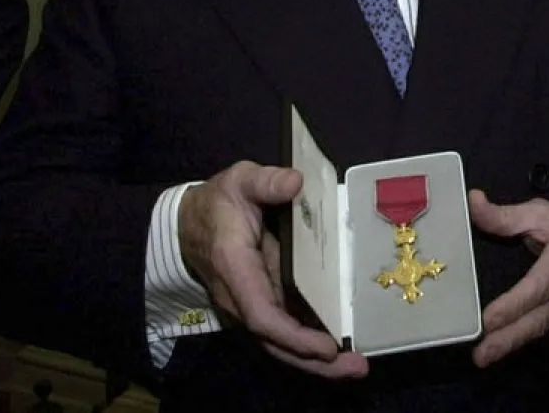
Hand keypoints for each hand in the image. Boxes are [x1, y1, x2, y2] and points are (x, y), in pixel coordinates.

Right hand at [179, 161, 368, 377]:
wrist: (191, 221)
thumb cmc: (220, 202)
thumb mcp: (240, 181)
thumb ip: (265, 181)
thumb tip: (295, 182)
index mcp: (235, 267)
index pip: (260, 313)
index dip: (292, 334)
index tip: (325, 345)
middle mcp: (241, 297)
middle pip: (274, 341)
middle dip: (313, 361)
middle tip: (357, 368)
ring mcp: (250, 305)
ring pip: (280, 343)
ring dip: (316, 361)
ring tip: (356, 366)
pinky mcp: (261, 305)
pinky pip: (284, 332)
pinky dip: (310, 345)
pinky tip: (341, 350)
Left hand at [466, 189, 548, 366]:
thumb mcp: (545, 213)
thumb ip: (507, 215)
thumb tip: (473, 203)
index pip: (538, 287)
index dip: (513, 305)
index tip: (488, 319)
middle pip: (538, 319)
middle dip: (508, 339)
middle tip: (480, 355)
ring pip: (541, 331)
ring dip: (512, 347)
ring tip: (483, 358)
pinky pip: (545, 332)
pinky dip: (523, 343)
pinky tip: (503, 351)